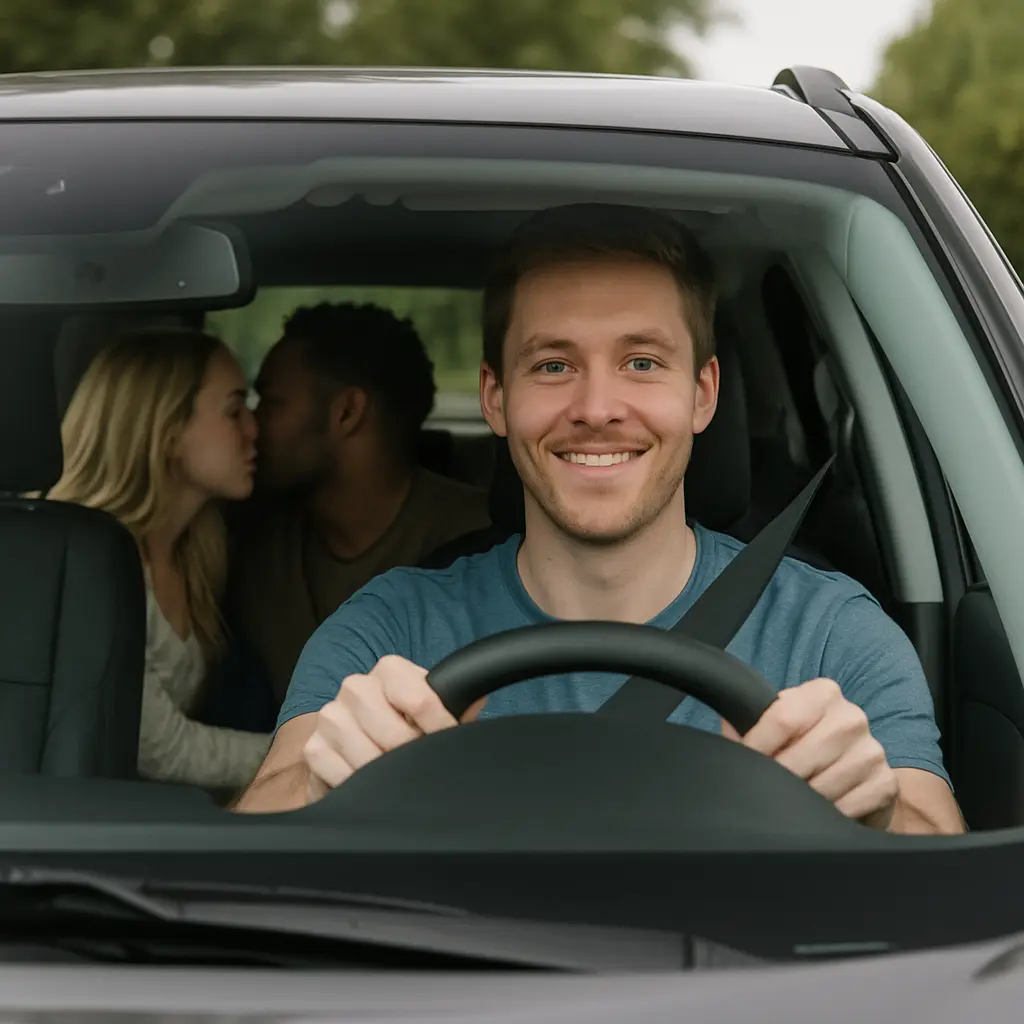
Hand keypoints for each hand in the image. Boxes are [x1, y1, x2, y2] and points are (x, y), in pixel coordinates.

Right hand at [303, 655, 484, 802]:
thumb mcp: (429, 713)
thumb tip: (476, 699)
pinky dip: (362, 786)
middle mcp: (356, 687)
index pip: (419, 697)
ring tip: (393, 773)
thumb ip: (455, 706)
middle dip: (412, 755)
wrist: (352, 745)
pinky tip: (368, 781)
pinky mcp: (314, 748)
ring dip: (387, 774)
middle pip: (395, 733)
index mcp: (389, 671)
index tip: (447, 742)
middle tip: (418, 763)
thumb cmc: (400, 726)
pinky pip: (346, 775)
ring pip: (370, 758)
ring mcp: (331, 717)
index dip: (439, 727)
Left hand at [722, 677, 898, 828]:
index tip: (744, 761)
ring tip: (792, 799)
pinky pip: (846, 807)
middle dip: (777, 776)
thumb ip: (747, 723)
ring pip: (822, 785)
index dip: (757, 745)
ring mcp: (871, 751)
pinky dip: (825, 814)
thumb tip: (725, 740)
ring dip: (801, 799)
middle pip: (802, 754)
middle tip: (766, 787)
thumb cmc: (802, 744)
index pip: (783, 717)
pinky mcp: (885, 784)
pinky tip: (819, 811)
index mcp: (823, 693)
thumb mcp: (776, 726)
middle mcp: (851, 717)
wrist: (850, 770)